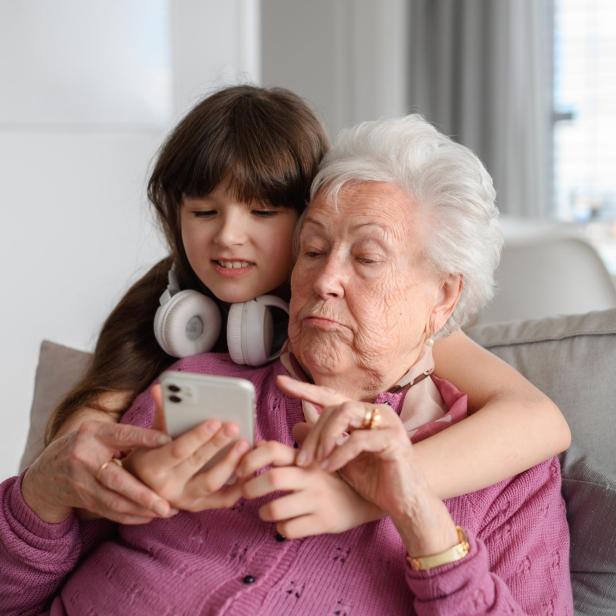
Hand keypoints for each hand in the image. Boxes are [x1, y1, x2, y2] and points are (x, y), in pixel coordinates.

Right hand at [22, 420, 174, 523]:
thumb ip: (128, 435)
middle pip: (117, 479)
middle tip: (167, 504)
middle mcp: (85, 458)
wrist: (46, 473)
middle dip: (144, 494)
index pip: (123, 435)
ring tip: (166, 512)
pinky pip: (109, 511)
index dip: (145, 438)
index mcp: (94, 434)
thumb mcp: (101, 432)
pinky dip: (130, 516)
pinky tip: (149, 517)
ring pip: (114, 501)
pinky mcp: (83, 500)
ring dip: (141, 509)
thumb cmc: (85, 446)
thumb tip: (166, 439)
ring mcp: (81, 482)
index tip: (168, 442)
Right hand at [124, 385, 249, 511]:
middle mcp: (168, 488)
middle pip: (198, 464)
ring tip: (244, 444)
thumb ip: (161, 414)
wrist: (141, 491)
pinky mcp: (199, 507)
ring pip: (212, 483)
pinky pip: (223, 500)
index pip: (178, 450)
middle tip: (235, 426)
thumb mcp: (150, 437)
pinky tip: (250, 469)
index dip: (198, 436)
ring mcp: (184, 500)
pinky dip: (239, 486)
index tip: (215, 421)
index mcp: (153, 467)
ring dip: (230, 463)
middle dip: (218, 444)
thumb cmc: (149, 455)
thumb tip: (159, 389)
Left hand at [235, 439, 381, 538]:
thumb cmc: (336, 476)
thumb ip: (287, 450)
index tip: (240, 470)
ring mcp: (318, 500)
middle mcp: (312, 476)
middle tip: (245, 493)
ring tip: (265, 511)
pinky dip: (281, 529)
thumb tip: (260, 443)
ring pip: (276, 509)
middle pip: (272, 479)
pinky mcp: (324, 522)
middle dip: (250, 488)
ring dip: (263, 512)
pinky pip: (290, 529)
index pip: (273, 450)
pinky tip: (286, 525)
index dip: (251, 458)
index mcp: (307, 457)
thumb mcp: (318, 456)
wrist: (370, 500)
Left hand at [276, 375, 458, 554]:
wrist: (405, 504)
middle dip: (313, 432)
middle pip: (334, 407)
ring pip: (345, 413)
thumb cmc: (375, 482)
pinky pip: (358, 439)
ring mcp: (387, 422)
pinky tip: (329, 468)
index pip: (330, 396)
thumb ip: (321, 443)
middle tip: (300, 458)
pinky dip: (339, 453)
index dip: (305, 389)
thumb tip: (294, 427)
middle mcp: (377, 412)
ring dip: (324, 438)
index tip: (280, 383)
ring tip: (314, 462)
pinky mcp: (394, 439)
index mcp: (363, 415)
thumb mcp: (339, 460)